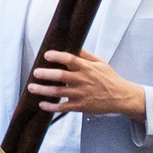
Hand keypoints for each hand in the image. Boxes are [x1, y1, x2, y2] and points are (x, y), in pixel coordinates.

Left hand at [27, 49, 145, 120]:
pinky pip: (62, 107)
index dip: (57, 56)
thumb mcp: (100, 62)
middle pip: (60, 76)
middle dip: (46, 74)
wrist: (120, 97)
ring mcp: (80, 94)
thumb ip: (85, 55)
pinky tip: (42, 104)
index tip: (47, 55)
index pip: (70, 59)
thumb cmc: (110, 78)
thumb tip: (73, 45)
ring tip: (32, 87)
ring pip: (58, 92)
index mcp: (87, 68)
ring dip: (43, 90)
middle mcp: (82, 80)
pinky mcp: (80, 106)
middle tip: (35, 73)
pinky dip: (51, 106)